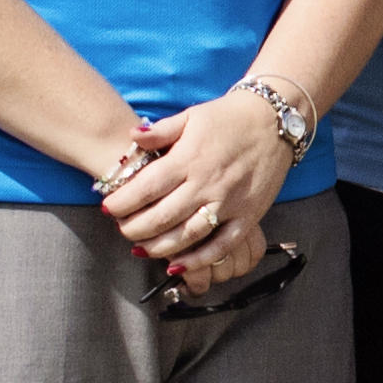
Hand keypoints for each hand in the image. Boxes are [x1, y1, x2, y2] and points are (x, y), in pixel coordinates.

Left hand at [99, 89, 290, 289]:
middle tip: (121, 229)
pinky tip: (177, 266)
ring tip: (141, 248)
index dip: (123, 202)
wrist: (275, 120)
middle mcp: (207, 183)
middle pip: (162, 216)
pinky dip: (199, 260)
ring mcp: (229, 202)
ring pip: (188, 235)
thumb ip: (161, 131)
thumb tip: (133, 137)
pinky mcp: (248, 216)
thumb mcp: (191, 116)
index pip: (147, 187)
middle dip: (135, 228)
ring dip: (160, 247)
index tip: (108, 208)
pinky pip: (221, 245)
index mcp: (190, 157)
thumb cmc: (228, 117)